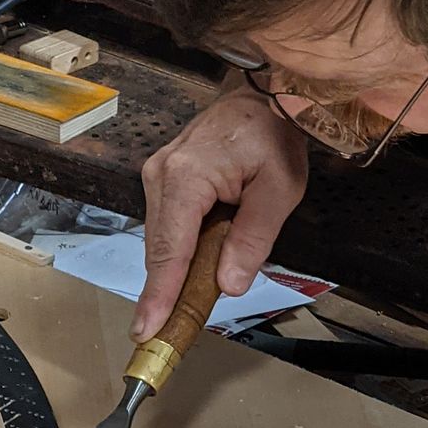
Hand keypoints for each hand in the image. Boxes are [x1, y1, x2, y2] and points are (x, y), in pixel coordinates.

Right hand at [135, 81, 308, 340]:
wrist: (265, 93)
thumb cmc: (275, 135)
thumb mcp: (280, 189)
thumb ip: (254, 238)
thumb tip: (228, 283)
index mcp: (186, 177)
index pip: (170, 249)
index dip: (160, 294)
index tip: (147, 329)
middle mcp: (161, 174)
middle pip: (160, 248)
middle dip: (163, 292)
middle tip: (166, 334)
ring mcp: (158, 174)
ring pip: (162, 239)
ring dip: (173, 272)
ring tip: (182, 307)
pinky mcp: (164, 177)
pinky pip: (167, 225)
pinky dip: (178, 251)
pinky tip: (192, 270)